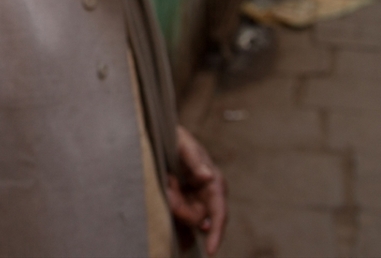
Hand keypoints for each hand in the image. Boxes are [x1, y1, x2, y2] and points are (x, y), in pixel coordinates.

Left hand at [167, 125, 227, 254]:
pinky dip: (170, 209)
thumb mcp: (184, 144)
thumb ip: (195, 160)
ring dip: (172, 202)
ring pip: (183, 216)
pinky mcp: (181, 201)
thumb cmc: (177, 138)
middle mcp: (207, 194)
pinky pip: (176, 215)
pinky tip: (166, 194)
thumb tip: (208, 177)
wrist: (161, 134)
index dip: (216, 232)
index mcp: (214, 182)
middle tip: (168, 183)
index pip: (219, 212)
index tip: (210, 250)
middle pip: (196, 218)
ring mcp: (194, 199)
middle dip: (180, 207)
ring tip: (167, 179)